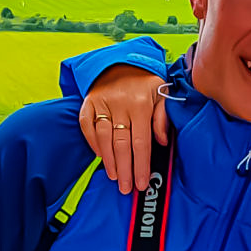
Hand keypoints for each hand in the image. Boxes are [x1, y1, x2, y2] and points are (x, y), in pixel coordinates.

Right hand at [78, 65, 170, 194]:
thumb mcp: (162, 93)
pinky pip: (87, 126)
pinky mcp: (88, 103)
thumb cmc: (144, 82)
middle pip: (121, 144)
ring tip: (115, 177)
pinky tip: (100, 157)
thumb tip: (162, 142)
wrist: (120, 61)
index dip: (141, 165)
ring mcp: (102, 103)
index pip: (141, 142)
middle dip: (125, 170)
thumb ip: (163, 117)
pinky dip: (92, 143)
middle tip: (126, 188)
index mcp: (141, 104)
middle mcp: (120, 104)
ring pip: (104, 138)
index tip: (142, 183)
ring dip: (109, 161)